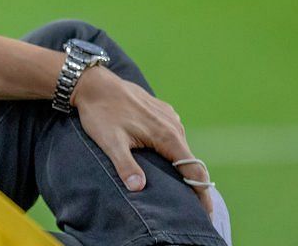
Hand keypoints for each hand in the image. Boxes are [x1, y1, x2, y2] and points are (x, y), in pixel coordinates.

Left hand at [73, 67, 213, 214]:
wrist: (93, 83)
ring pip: (181, 147)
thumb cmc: (100, 113)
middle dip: (192, 183)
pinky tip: (164, 159)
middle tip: (191, 208)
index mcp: (167, 135)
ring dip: (182, 165)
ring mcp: (168, 116)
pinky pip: (172, 134)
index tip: (205, 213)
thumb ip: (125, 165)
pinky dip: (172, 149)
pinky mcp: (160, 110)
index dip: (201, 193)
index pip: (193, 170)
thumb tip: (138, 188)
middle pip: (190, 160)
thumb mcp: (110, 141)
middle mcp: (173, 125)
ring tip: (180, 188)